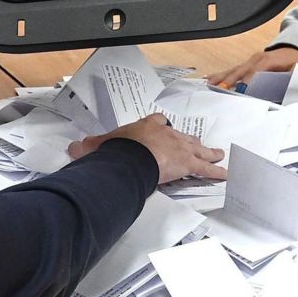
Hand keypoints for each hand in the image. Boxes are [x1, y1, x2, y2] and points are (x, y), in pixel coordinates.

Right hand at [71, 113, 226, 182]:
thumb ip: (89, 146)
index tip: (162, 128)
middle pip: (182, 136)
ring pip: (198, 149)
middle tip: (196, 144)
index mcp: (147, 127)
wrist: (131, 156)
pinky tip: (224, 175)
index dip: (161, 126)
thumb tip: (73, 148)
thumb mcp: (99, 145)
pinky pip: (205, 168)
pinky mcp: (188, 164)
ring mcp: (180, 148)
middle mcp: (167, 134)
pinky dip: (216, 172)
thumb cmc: (118, 149)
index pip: (157, 121)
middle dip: (189, 141)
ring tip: (217, 154)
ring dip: (208, 152)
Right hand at [210, 45, 297, 89]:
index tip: (241, 92)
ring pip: (234, 69)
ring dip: (222, 77)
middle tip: (220, 89)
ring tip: (210, 84)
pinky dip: (222, 74)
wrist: (295, 50)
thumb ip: (291, 80)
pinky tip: (210, 78)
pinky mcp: (247, 65)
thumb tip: (284, 91)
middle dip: (230, 80)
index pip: (256, 72)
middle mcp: (257, 59)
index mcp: (269, 60)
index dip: (248, 82)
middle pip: (241, 70)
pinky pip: (233, 69)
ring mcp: (250, 61)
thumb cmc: (296, 62)